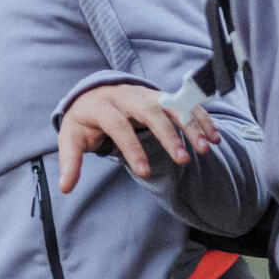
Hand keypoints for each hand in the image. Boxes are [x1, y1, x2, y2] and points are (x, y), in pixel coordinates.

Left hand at [57, 83, 219, 193]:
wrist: (93, 92)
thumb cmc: (84, 120)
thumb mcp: (70, 137)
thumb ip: (69, 161)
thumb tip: (65, 187)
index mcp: (102, 106)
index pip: (118, 126)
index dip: (131, 148)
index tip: (143, 172)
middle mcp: (127, 96)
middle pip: (150, 110)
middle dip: (168, 134)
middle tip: (182, 160)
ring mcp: (146, 93)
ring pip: (172, 104)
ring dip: (191, 124)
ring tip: (206, 148)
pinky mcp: (161, 96)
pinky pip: (185, 104)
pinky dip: (200, 118)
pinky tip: (214, 138)